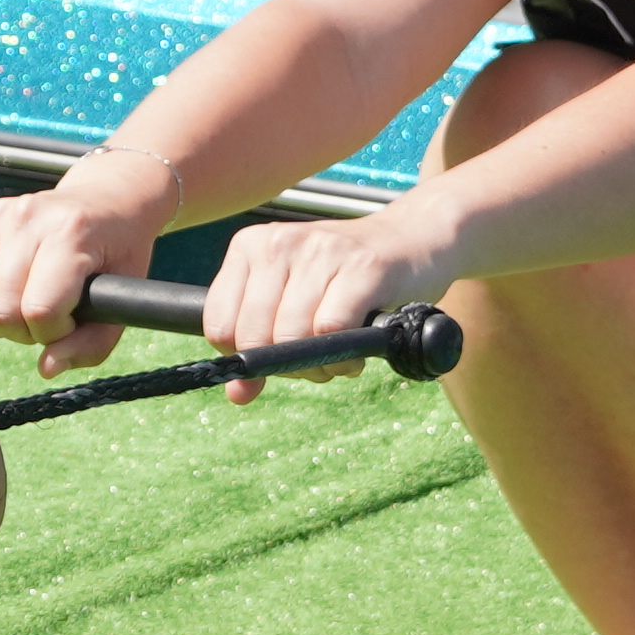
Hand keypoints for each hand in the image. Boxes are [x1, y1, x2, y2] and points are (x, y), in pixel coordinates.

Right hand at [0, 175, 160, 378]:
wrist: (103, 202)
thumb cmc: (115, 255)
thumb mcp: (122, 300)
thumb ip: (92, 345)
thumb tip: (46, 368)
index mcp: (70, 234)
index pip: (40, 310)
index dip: (53, 333)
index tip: (68, 321)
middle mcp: (26, 219)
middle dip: (20, 332)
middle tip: (40, 319)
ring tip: (14, 310)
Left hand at [200, 206, 461, 377]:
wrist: (415, 240)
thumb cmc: (345, 280)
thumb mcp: (291, 304)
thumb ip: (258, 346)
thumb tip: (238, 394)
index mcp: (250, 246)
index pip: (219, 325)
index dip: (247, 357)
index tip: (276, 356)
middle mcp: (280, 242)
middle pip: (255, 337)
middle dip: (285, 366)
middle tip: (315, 361)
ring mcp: (321, 251)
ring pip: (293, 337)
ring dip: (319, 366)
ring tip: (339, 355)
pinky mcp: (363, 267)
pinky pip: (332, 331)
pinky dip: (343, 358)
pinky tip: (356, 352)